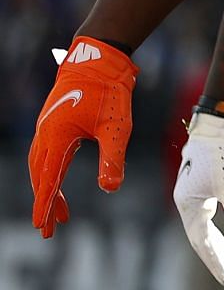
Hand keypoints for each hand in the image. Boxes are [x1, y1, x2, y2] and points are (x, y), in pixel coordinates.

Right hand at [28, 37, 138, 237]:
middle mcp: (45, 135)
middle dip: (45, 204)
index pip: (48, 181)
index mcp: (57, 139)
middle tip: (50, 229)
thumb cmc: (109, 92)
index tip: (42, 228)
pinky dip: (50, 173)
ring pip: (41, 167)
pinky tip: (58, 180)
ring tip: (61, 213)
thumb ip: (112, 159)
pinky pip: (46, 155)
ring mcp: (46, 129)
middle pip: (40, 178)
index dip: (45, 206)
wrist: (99, 60)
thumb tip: (110, 189)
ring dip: (47, 190)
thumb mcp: (116, 128)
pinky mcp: (53, 123)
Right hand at [174, 111, 223, 283]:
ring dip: (221, 245)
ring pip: (206, 229)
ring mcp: (191, 195)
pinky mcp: (200, 187)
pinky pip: (209, 217)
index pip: (202, 243)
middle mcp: (186, 203)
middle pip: (203, 239)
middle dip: (220, 258)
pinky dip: (220, 229)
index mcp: (189, 205)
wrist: (216, 122)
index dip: (215, 262)